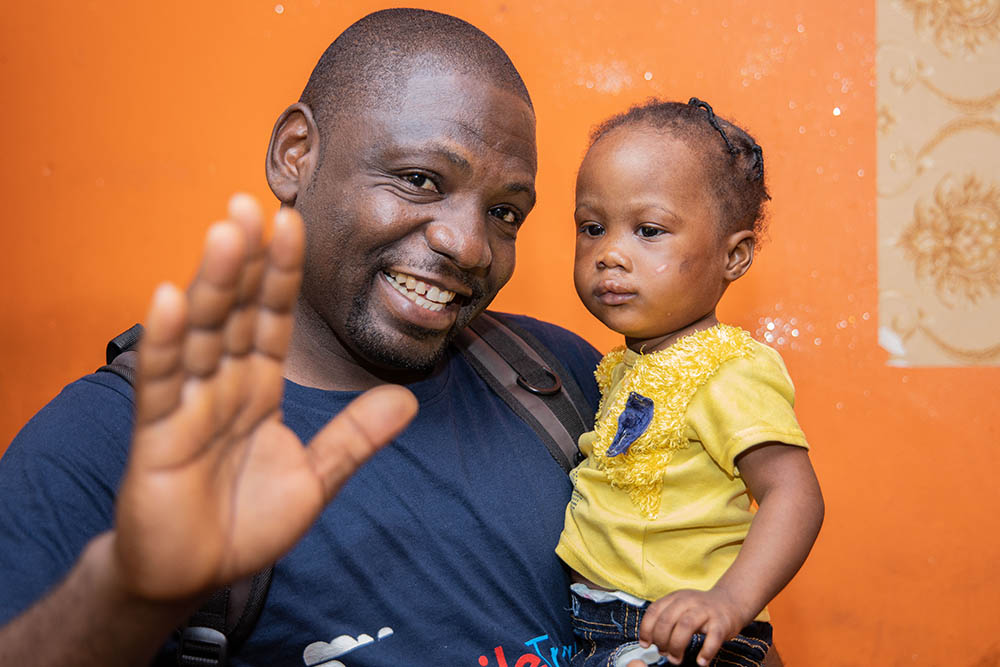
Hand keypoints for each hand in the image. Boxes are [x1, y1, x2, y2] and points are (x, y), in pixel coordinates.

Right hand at [112, 194, 417, 600]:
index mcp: (258, 390)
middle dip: (248, 261)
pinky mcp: (156, 437)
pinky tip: (171, 297)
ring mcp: (187, 407)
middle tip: (254, 202)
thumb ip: (356, 437)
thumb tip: (409, 401)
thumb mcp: (315, 477)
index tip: (294, 224)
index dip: (284, 276)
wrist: (195, 575)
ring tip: (227, 233)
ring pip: (202, 335)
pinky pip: (162, 385)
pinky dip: (167, 343)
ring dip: (214, 284)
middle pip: (236, 314)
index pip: (273, 321)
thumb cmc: (245, 523)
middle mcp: (222, 387)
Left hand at [632, 588, 746, 666]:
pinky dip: (706, 651)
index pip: (654, 611)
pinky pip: (713, 637)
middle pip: (667, 619)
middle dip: (661, 640)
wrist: (730, 602)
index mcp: (675, 597)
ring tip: (676, 659)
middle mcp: (688, 601)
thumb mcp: (680, 608)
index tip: (645, 644)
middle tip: (664, 653)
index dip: (646, 629)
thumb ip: (665, 621)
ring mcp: (706, 610)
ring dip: (677, 645)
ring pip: (686, 625)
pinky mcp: (721, 622)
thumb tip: (649, 641)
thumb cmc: (700, 611)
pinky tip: (701, 661)